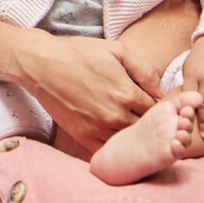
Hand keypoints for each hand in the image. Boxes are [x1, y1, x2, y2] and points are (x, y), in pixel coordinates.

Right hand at [24, 33, 161, 150]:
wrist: (41, 64)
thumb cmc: (78, 53)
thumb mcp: (116, 50)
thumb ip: (144, 70)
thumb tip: (163, 92)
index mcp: (127, 93)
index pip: (157, 110)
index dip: (159, 108)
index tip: (154, 104)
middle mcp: (115, 115)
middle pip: (146, 130)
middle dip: (150, 125)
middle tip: (144, 117)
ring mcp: (98, 129)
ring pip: (129, 143)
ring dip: (133, 138)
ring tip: (129, 126)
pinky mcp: (83, 137)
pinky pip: (107, 151)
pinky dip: (114, 148)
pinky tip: (114, 137)